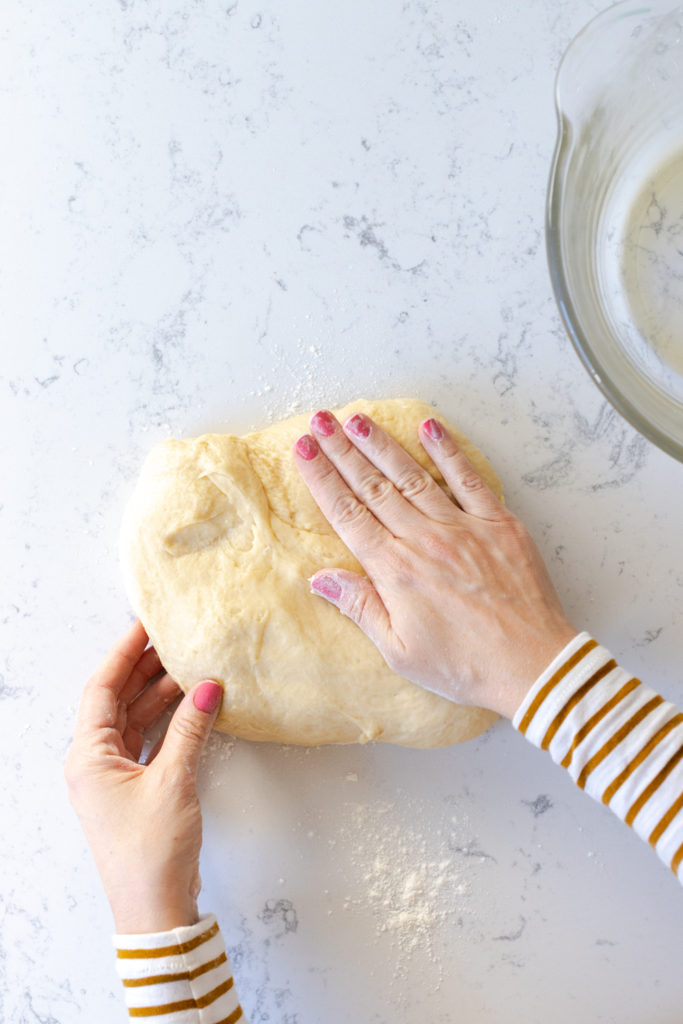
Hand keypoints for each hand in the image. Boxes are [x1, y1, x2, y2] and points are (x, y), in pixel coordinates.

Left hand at [65, 620, 222, 932]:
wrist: (155, 909)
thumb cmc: (151, 851)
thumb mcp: (172, 781)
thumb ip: (190, 728)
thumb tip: (207, 685)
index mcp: (88, 756)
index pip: (101, 689)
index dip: (124, 653)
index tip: (145, 625)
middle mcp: (95, 762)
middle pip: (118, 700)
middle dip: (145, 669)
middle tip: (174, 638)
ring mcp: (115, 776)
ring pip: (135, 719)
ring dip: (161, 694)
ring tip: (190, 664)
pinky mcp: (136, 789)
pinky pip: (149, 740)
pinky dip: (169, 721)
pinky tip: (192, 704)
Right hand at [294, 411, 576, 718]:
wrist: (532, 665)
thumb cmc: (465, 666)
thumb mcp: (399, 651)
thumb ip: (360, 607)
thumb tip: (320, 578)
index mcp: (395, 570)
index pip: (347, 513)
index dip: (322, 478)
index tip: (305, 449)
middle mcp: (424, 539)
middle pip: (373, 486)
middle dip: (342, 450)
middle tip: (321, 420)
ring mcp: (462, 527)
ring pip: (412, 476)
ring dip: (383, 445)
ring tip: (358, 420)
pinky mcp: (498, 524)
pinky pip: (468, 479)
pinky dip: (448, 451)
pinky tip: (429, 428)